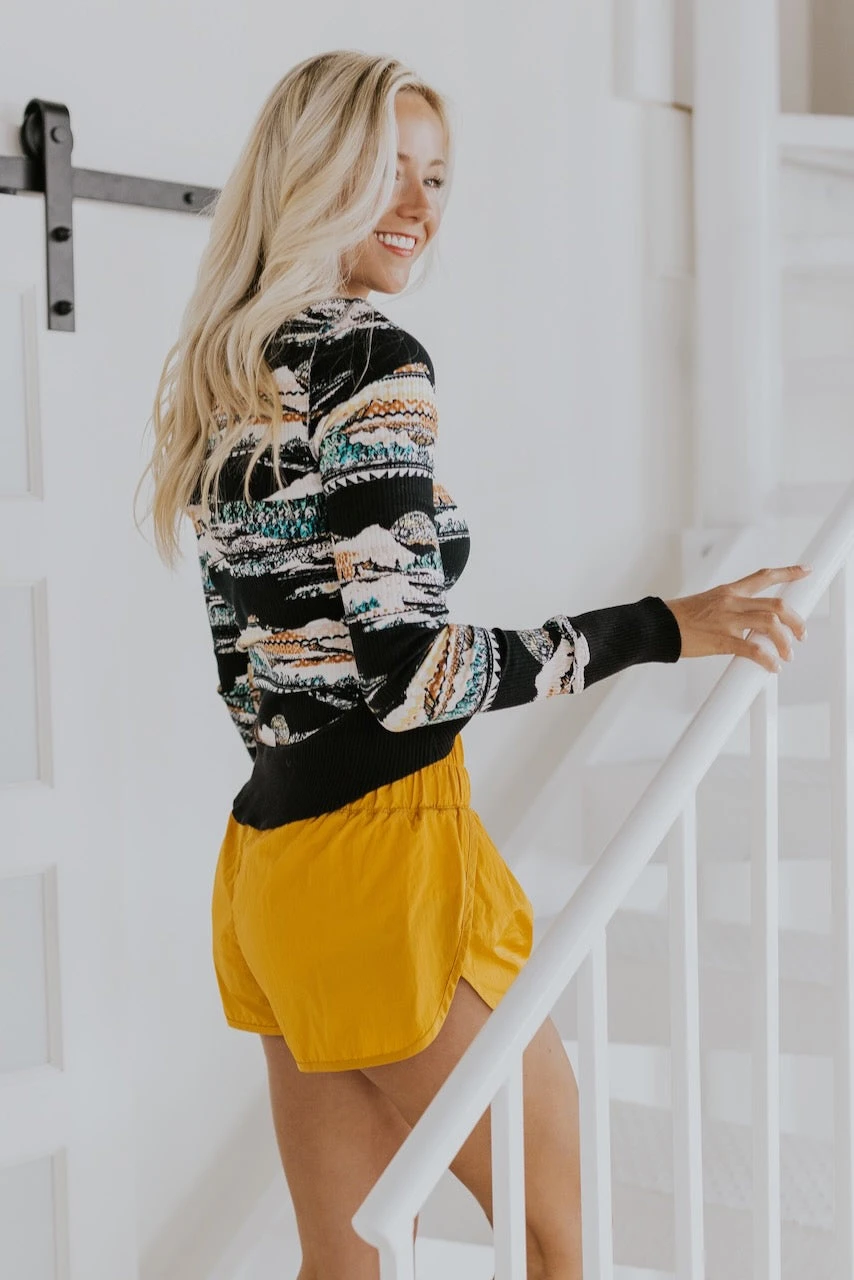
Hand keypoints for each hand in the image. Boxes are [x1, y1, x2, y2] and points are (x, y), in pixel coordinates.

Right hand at [664, 564, 811, 673]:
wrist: (658, 626)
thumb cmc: (679, 617)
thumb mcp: (708, 603)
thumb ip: (731, 609)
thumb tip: (748, 624)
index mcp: (729, 591)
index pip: (764, 577)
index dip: (788, 573)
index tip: (805, 571)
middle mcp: (732, 602)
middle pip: (777, 605)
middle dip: (796, 620)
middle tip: (801, 633)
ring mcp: (728, 621)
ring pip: (771, 624)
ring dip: (785, 641)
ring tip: (788, 654)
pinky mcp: (722, 640)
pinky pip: (754, 650)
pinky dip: (768, 660)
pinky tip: (772, 667)